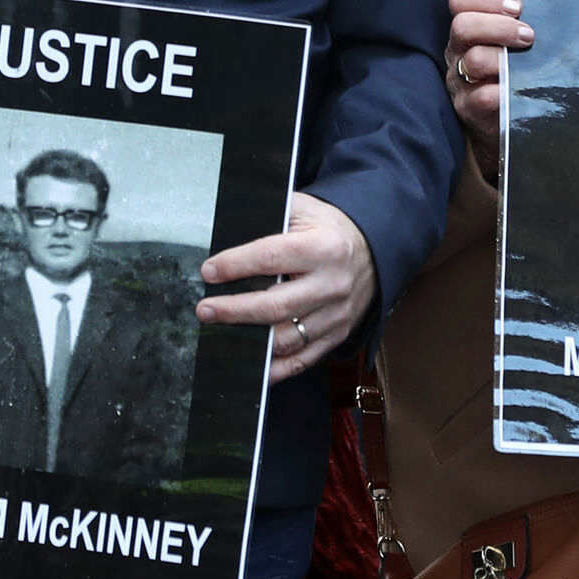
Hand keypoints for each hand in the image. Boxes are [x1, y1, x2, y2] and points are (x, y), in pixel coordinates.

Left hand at [201, 193, 374, 382]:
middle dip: (233, 310)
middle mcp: (332, 284)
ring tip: (220, 333)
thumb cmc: (328, 230)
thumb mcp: (305, 210)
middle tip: (205, 310)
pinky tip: (251, 365)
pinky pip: (302, 360)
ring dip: (249, 341)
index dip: (235, 266)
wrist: (374, 250)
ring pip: (286, 338)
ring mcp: (336, 314)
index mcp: (324, 247)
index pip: (271, 257)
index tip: (209, 271)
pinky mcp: (336, 335)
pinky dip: (274, 369)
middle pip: (275, 306)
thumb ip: (271, 216)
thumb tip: (228, 229)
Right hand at [443, 0, 530, 145]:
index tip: (517, 7)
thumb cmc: (511, 73)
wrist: (502, 121)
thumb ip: (517, 24)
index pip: (461, 0)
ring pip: (473, 59)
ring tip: (526, 60)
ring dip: (503, 56)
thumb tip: (550, 6)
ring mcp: (460, 80)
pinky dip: (502, 90)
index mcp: (467, 30)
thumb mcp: (509, 43)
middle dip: (500, 26)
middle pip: (463, 26)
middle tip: (528, 35)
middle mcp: (458, 51)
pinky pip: (482, 96)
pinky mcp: (468, 108)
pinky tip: (517, 88)